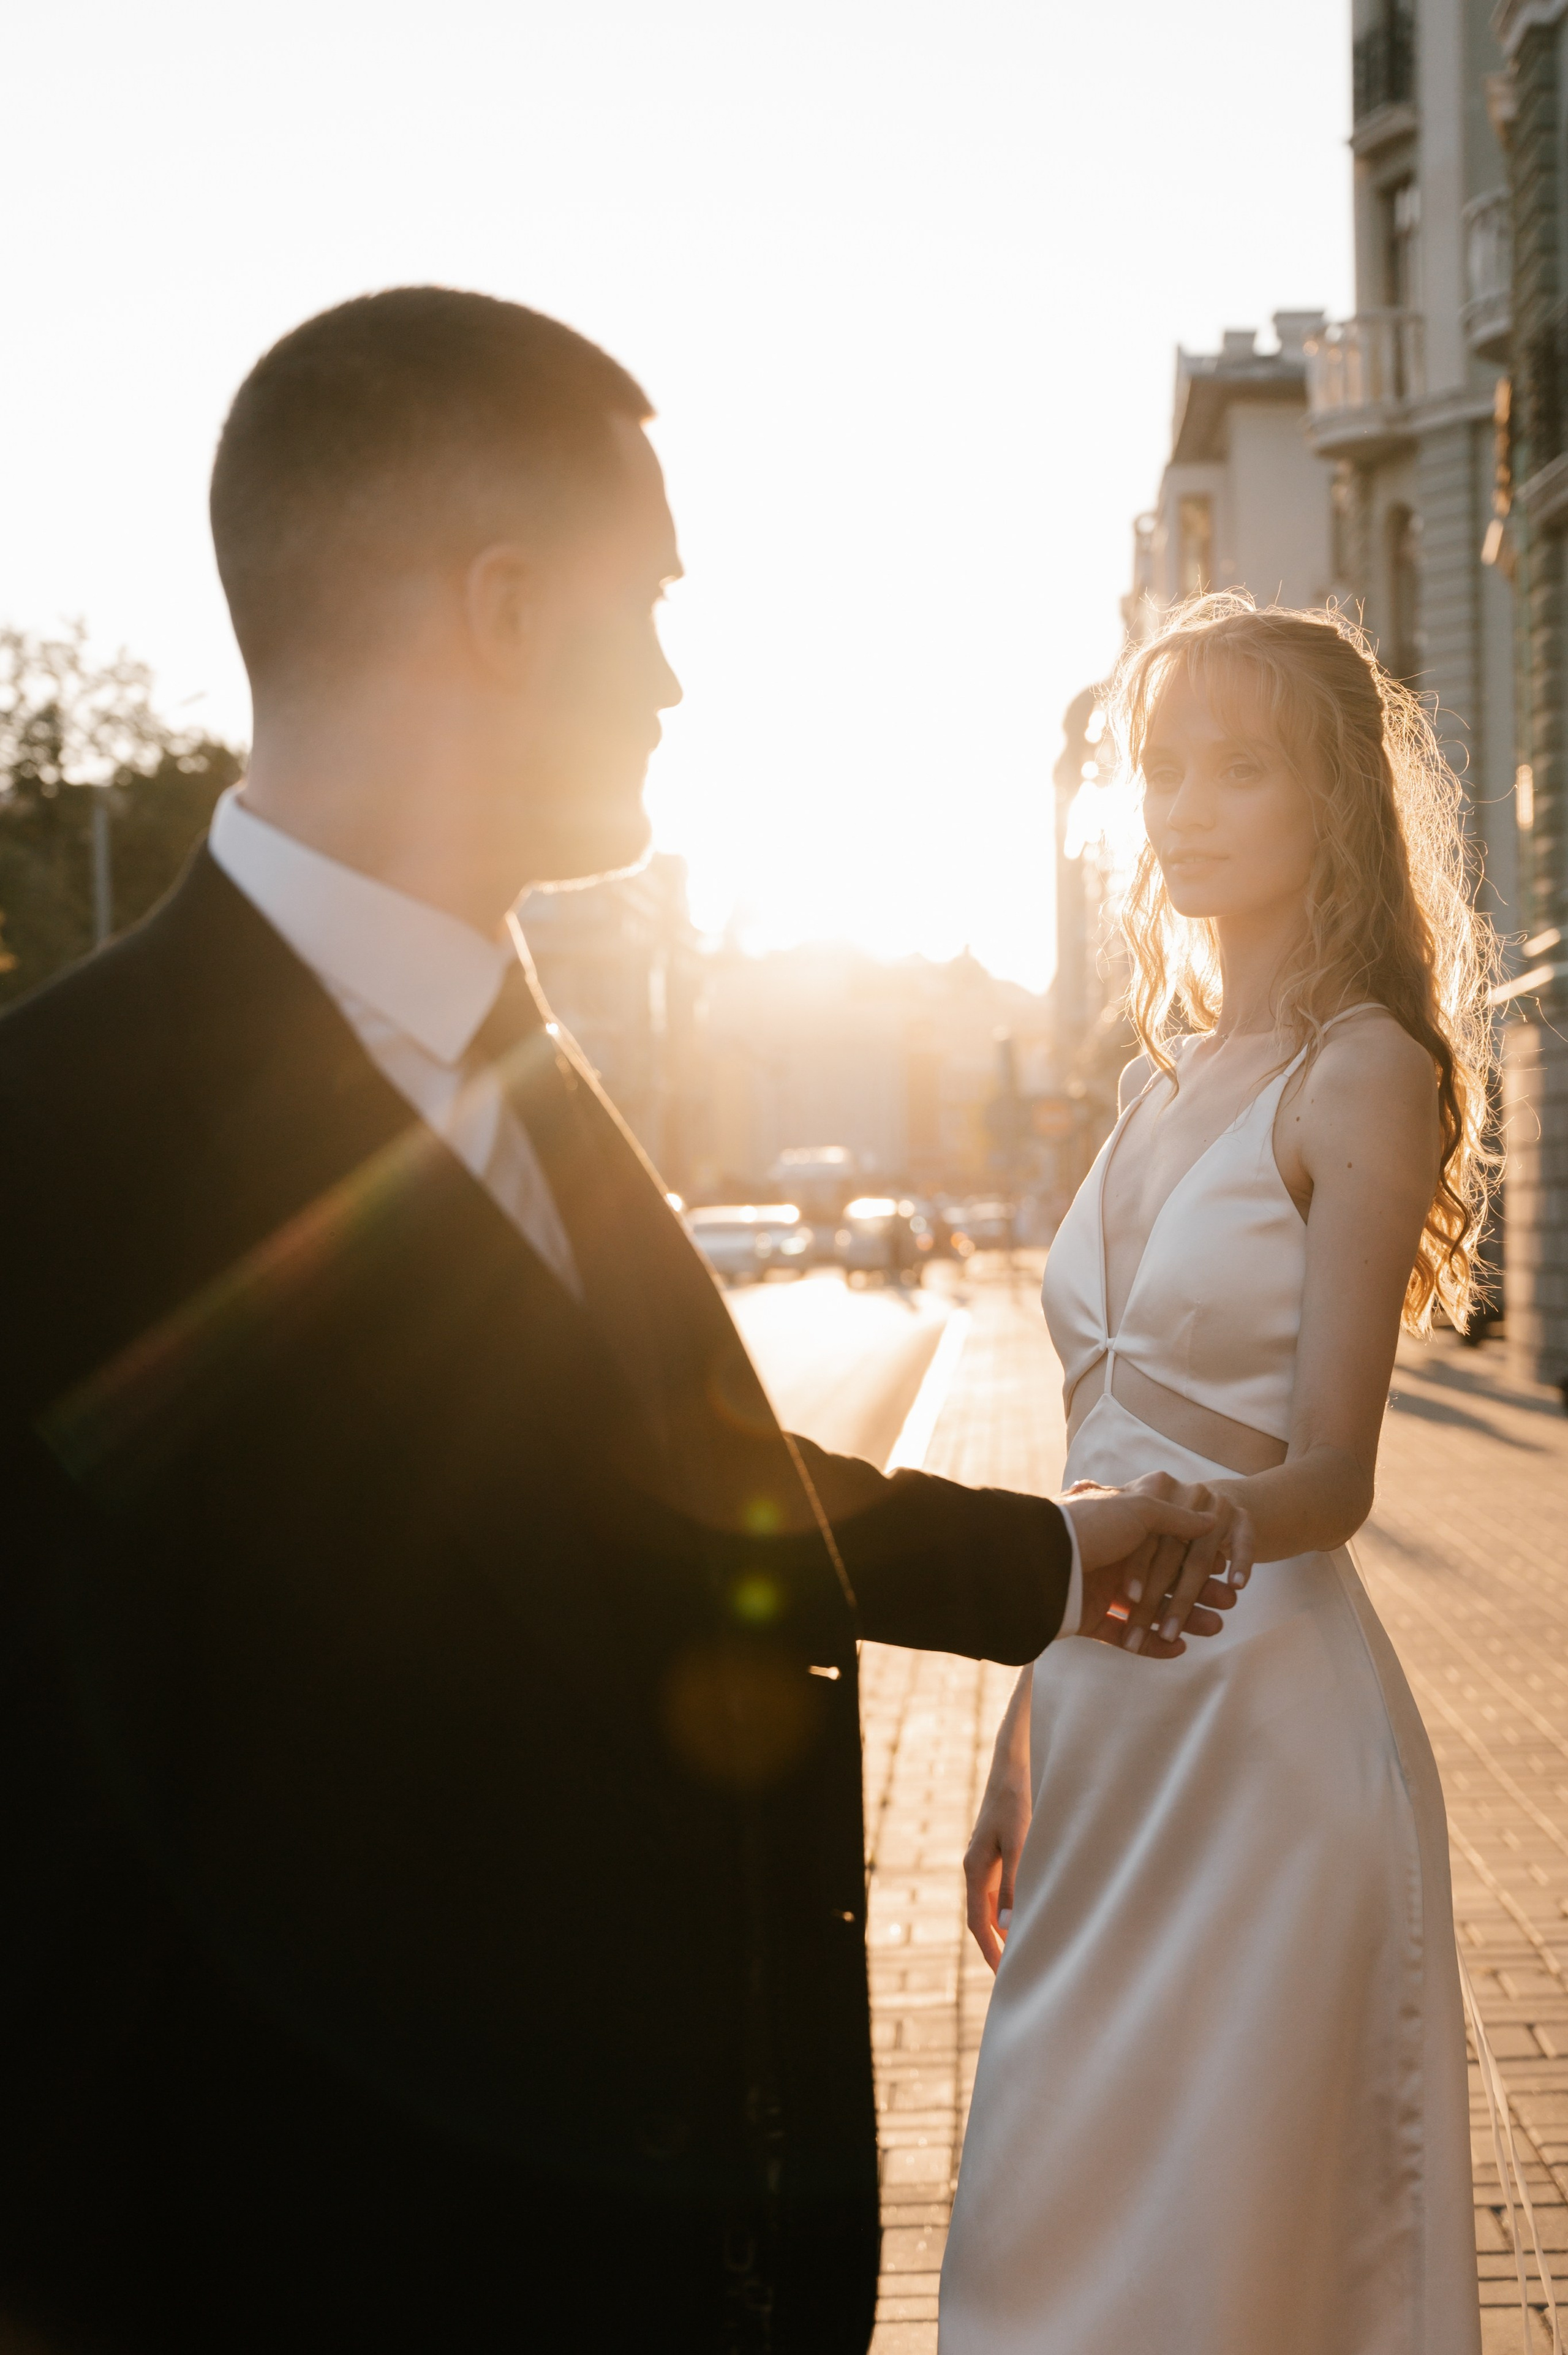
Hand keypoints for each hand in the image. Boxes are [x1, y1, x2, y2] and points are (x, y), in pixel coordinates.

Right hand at [963, 1756, 1030, 1974]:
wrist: (1012, 1767)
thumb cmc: (1015, 1803)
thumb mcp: (1018, 1844)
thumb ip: (1013, 1884)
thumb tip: (1007, 1926)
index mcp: (974, 1869)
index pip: (979, 1922)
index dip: (991, 1950)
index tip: (1003, 1976)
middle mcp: (976, 1867)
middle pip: (982, 1916)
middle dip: (996, 1945)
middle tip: (1015, 1972)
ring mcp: (985, 1859)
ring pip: (992, 1903)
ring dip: (1004, 1927)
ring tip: (1024, 1950)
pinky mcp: (998, 1851)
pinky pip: (1001, 1889)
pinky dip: (1011, 1907)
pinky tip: (1029, 1913)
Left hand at [1063, 1484, 1245, 1653]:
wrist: (1039, 1559)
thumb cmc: (1089, 1525)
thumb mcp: (1137, 1508)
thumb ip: (1174, 1516)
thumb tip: (1211, 1517)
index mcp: (1123, 1528)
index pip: (1168, 1545)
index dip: (1197, 1557)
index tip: (1225, 1568)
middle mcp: (1112, 1556)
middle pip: (1164, 1578)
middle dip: (1198, 1592)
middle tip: (1228, 1604)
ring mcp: (1100, 1587)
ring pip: (1150, 1609)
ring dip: (1183, 1618)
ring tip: (1215, 1627)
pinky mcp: (1090, 1617)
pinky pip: (1125, 1634)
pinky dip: (1152, 1644)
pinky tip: (1178, 1647)